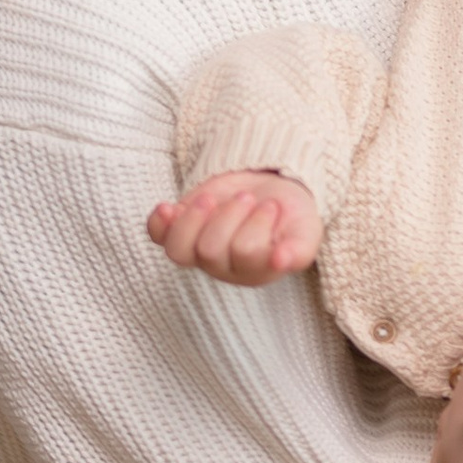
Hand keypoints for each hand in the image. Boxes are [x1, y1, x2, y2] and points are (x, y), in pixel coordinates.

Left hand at [146, 169, 321, 284]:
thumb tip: (282, 261)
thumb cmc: (290, 215)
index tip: (272, 206)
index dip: (257, 223)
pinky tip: (168, 207)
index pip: (246, 252)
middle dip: (230, 214)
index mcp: (255, 272)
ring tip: (213, 199)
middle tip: (248, 199)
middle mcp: (223, 268)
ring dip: (194, 217)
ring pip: (179, 249)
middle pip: (211, 250)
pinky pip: (157, 236)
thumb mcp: (305, 230)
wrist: (269, 189)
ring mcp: (198, 252)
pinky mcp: (179, 231)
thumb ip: (299, 249)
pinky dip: (159, 221)